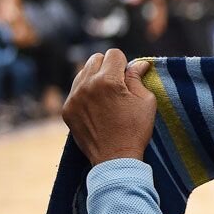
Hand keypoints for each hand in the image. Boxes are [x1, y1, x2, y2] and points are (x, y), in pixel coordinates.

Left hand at [63, 49, 156, 165]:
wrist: (115, 159)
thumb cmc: (135, 130)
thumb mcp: (146, 102)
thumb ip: (138, 78)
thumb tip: (139, 63)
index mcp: (108, 81)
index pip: (114, 54)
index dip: (124, 64)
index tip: (128, 77)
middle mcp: (87, 85)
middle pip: (95, 59)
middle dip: (108, 67)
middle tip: (117, 85)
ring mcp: (74, 97)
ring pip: (83, 71)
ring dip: (95, 78)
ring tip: (106, 96)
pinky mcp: (67, 108)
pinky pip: (75, 89)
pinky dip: (85, 92)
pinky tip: (96, 107)